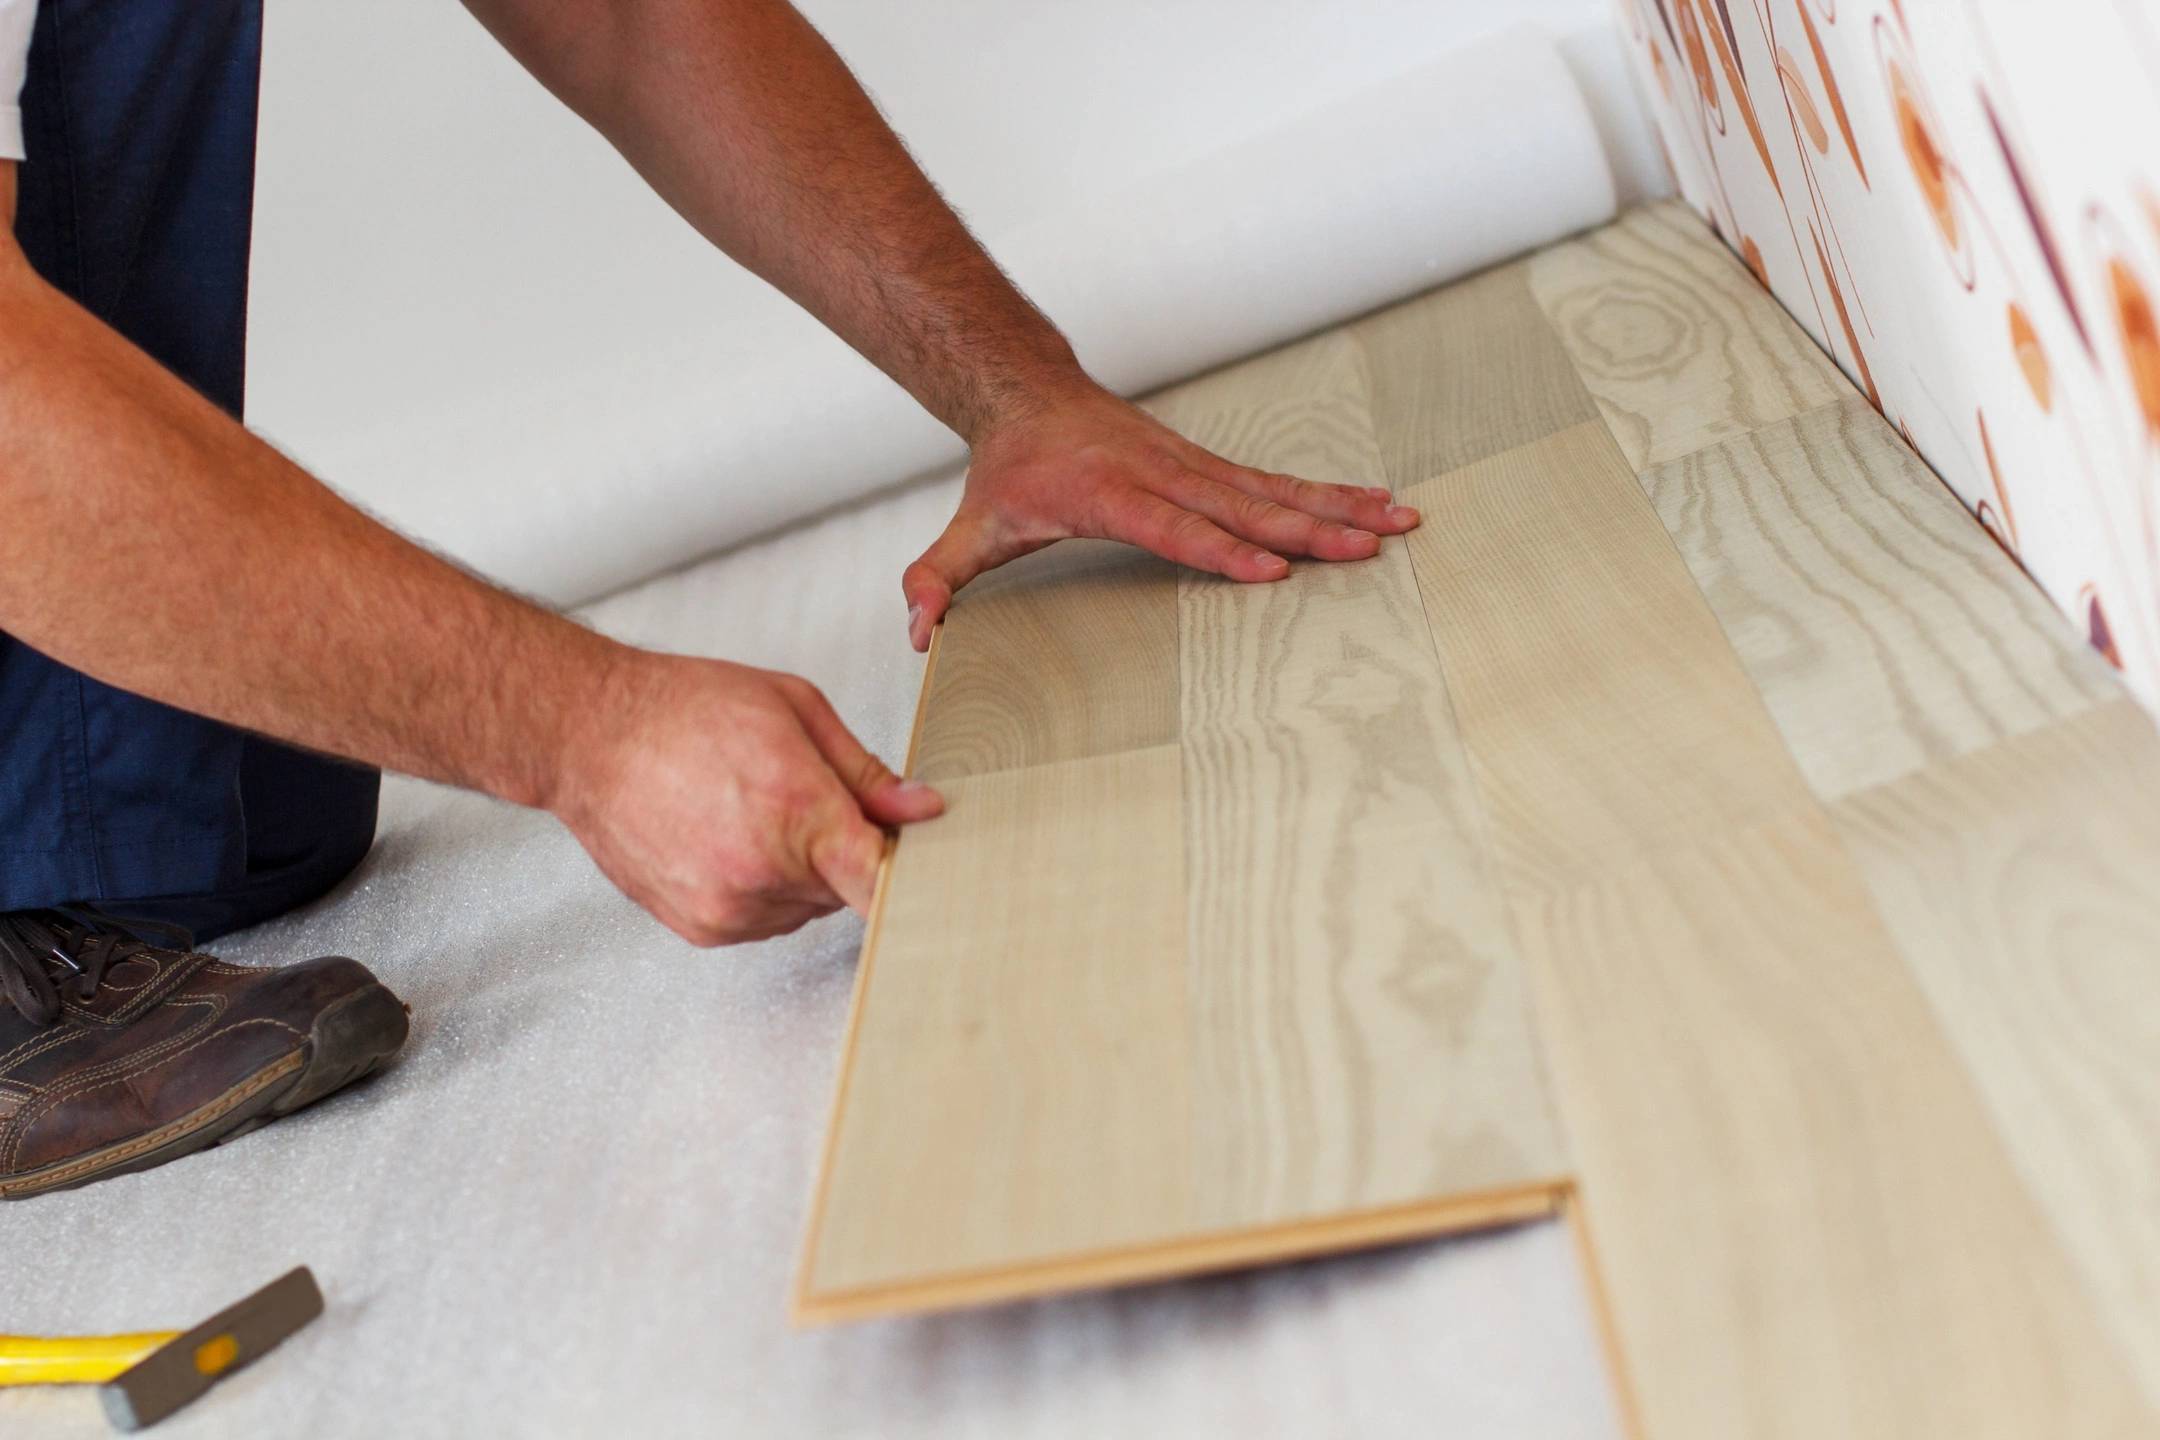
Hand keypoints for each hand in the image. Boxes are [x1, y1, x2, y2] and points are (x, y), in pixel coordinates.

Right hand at [548, 650, 942, 944]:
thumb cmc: (685, 709)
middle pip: (850, 889)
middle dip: (844, 850)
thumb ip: (866, 773)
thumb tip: (923, 809)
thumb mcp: (796, 711)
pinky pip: (767, 919)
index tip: (928, 869)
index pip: (883, 881)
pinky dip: (764, 887)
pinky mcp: (703, 929)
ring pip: (810, 907)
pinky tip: (729, 837)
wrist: (590, 736)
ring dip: (803, 871)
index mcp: (796, 809)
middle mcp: (762, 871)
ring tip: (752, 810)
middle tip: (806, 798)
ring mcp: (728, 909)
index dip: (911, 876)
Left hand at [900, 383, 1420, 648]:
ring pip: (1274, 488)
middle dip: (1307, 529)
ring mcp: (1192, 464)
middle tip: (1367, 548)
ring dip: (1339, 507)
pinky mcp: (1210, 464)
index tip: (1270, 571)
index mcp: (1108, 493)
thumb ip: (938, 580)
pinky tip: (1376, 505)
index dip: (1219, 548)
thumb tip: (918, 631)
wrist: (1027, 392)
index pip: (1171, 526)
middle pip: (1243, 505)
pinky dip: (1329, 493)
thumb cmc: (1007, 471)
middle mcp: (1160, 473)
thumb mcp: (969, 527)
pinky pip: (1276, 481)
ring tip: (1399, 522)